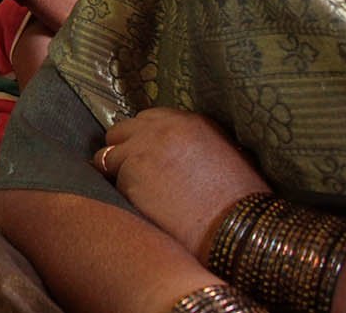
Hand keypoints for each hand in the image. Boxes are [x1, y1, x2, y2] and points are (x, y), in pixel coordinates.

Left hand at [93, 108, 269, 259]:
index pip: (148, 118)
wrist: (236, 226)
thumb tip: (171, 149)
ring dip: (116, 171)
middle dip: (123, 150)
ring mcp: (142, 148)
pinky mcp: (128, 173)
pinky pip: (109, 178)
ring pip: (107, 154)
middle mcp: (162, 128)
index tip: (145, 154)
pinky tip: (138, 204)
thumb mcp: (226, 156)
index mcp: (190, 121)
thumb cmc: (239, 201)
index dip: (143, 138)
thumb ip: (193, 143)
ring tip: (137, 192)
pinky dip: (118, 191)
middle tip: (134, 173)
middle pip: (121, 130)